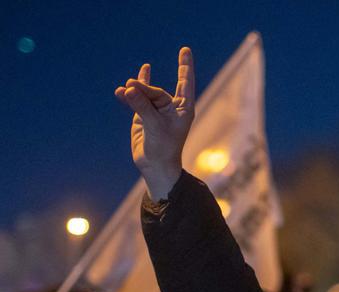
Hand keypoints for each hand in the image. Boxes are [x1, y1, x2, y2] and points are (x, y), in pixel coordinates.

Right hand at [114, 47, 195, 199]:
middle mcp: (171, 108)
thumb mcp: (154, 125)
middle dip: (143, 88)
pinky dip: (129, 94)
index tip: (185, 50)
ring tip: (123, 89)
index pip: (184, 82)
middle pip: (156, 91)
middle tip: (130, 87)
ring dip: (133, 91)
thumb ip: (142, 105)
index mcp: (183, 108)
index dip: (185, 66)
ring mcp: (156, 111)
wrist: (155, 165)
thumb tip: (129, 88)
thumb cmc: (163, 148)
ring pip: (144, 94)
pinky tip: (124, 87)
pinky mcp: (143, 116)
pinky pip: (136, 99)